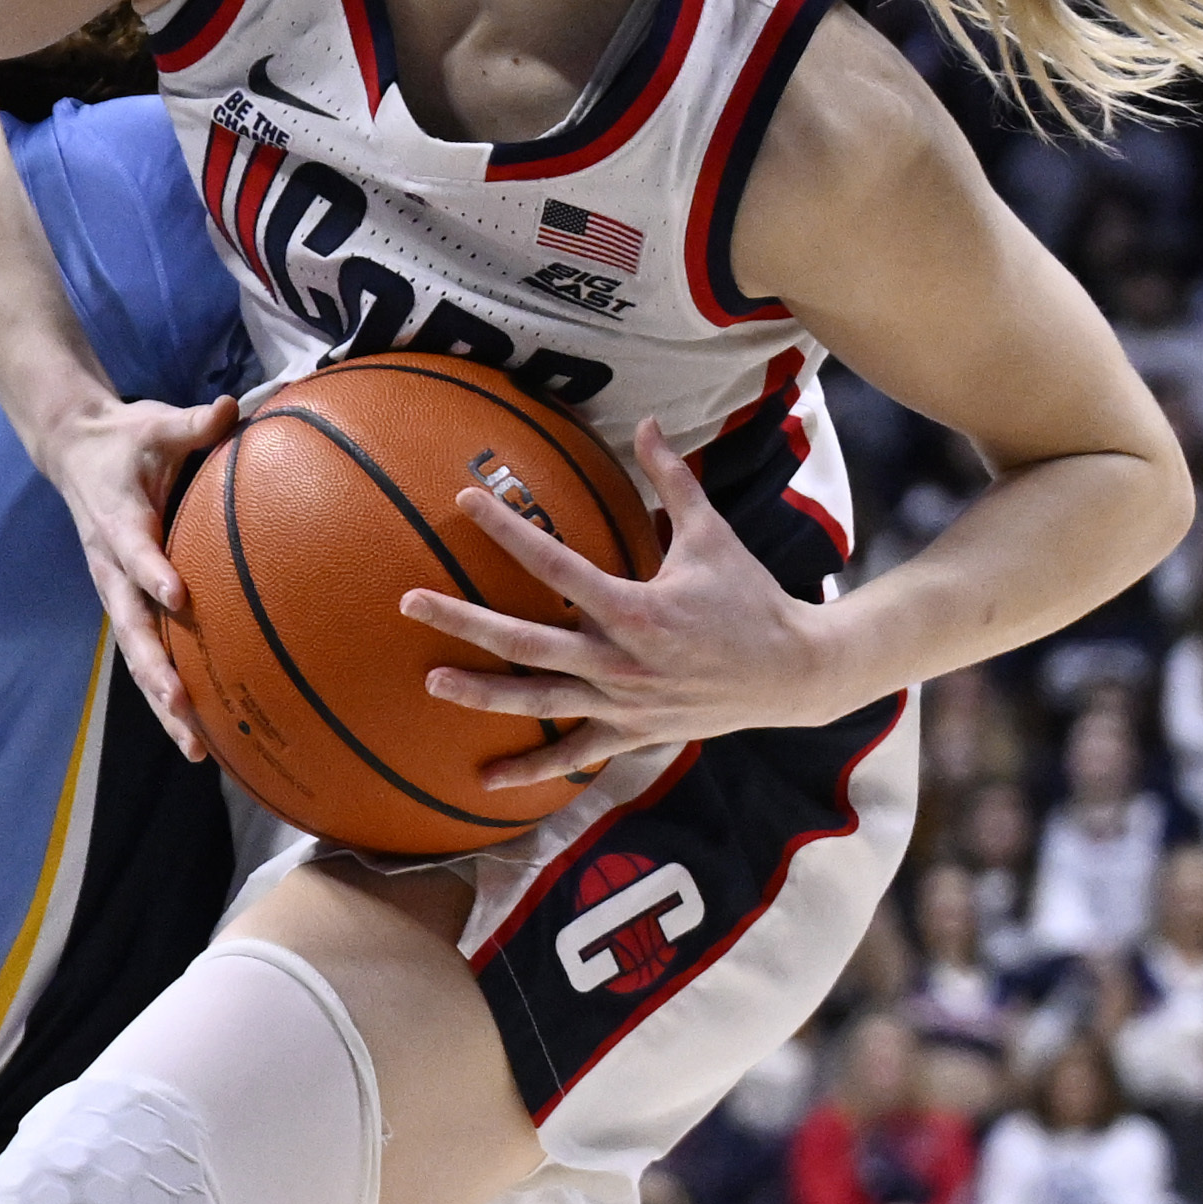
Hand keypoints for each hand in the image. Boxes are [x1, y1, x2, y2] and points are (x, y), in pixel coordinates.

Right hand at [25, 377, 238, 756]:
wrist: (75, 452)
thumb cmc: (125, 439)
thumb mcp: (155, 422)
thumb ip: (194, 422)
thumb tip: (233, 406)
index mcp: (116, 519)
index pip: (133, 548)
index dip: (152, 571)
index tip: (177, 596)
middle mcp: (111, 566)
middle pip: (131, 626)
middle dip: (155, 669)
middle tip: (182, 705)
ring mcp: (117, 592)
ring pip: (138, 655)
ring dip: (162, 702)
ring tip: (195, 746)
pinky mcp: (126, 605)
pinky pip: (146, 654)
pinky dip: (167, 694)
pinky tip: (197, 733)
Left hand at [407, 420, 840, 794]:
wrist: (792, 673)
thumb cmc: (750, 599)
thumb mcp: (712, 536)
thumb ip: (673, 481)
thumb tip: (648, 423)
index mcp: (634, 608)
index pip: (555, 563)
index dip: (507, 530)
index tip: (466, 502)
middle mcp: (619, 660)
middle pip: (525, 641)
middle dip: (464, 622)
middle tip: (410, 604)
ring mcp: (622, 703)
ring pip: (539, 701)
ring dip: (482, 695)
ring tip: (431, 683)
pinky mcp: (632, 733)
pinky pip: (575, 755)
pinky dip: (533, 769)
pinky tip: (488, 780)